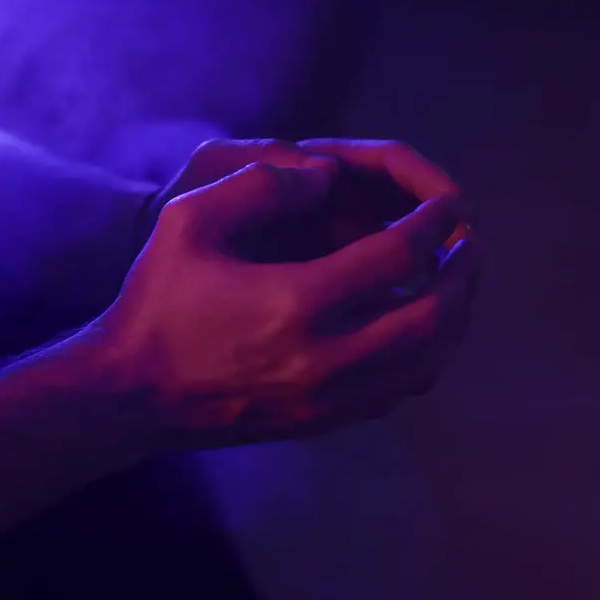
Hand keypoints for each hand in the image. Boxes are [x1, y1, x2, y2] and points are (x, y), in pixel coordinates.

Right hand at [98, 159, 481, 449]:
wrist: (130, 395)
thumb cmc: (158, 300)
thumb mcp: (189, 220)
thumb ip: (261, 184)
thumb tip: (329, 176)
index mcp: (296, 302)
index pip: (397, 257)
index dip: (435, 224)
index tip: (450, 206)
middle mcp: (324, 358)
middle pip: (431, 319)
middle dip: (462, 276)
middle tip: (469, 245)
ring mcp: (327, 400)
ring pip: (425, 365)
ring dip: (453, 321)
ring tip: (453, 284)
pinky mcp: (322, 423)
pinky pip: (398, 393)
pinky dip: (423, 359)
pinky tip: (415, 329)